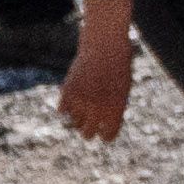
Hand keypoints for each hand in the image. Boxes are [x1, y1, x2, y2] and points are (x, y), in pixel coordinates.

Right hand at [61, 7, 136, 140]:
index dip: (105, 134)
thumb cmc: (117, 69)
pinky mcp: (68, 92)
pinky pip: (62, 110)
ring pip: (74, 122)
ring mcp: (81, 101)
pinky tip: (73, 98)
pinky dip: (66, 106)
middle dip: (88, 131)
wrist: (105, 48)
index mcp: (116, 111)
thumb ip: (110, 112)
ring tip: (84, 103)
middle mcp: (98, 110)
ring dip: (78, 116)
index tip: (103, 131)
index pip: (108, 136)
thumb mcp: (121, 92)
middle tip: (87, 126)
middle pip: (87, 134)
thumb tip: (97, 129)